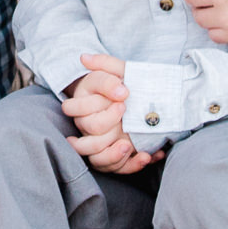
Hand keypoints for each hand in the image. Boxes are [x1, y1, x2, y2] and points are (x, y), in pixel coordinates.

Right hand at [61, 55, 158, 173]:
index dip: (95, 110)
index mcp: (85, 109)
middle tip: (125, 113)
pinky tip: (147, 156)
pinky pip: (120, 169)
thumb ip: (104, 64)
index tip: (121, 100)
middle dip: (105, 129)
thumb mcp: (119, 71)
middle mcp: (91, 130)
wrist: (148, 96)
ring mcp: (105, 146)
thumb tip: (84, 58)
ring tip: (128, 146)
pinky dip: (133, 165)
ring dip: (113, 157)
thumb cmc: (126, 83)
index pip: (79, 114)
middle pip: (88, 142)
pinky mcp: (120, 157)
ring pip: (99, 161)